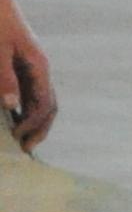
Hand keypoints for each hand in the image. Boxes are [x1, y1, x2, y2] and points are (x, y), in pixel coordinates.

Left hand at [0, 3, 50, 147]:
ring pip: (40, 99)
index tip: (17, 139)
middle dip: (39, 128)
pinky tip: (11, 114)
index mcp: (38, 66)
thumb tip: (11, 105)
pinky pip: (28, 90)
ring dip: (32, 119)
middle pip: (48, 105)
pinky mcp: (20, 63)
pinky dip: (24, 107)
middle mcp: (39, 68)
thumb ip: (4, 76)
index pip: (45, 103)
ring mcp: (31, 66)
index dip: (33, 125)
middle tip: (25, 148)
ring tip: (19, 135)